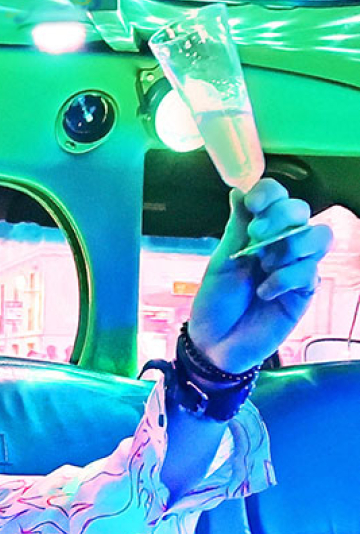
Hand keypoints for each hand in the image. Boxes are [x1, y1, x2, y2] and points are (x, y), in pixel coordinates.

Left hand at [187, 179, 332, 373]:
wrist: (215, 344)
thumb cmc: (216, 302)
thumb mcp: (222, 261)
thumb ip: (236, 227)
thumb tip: (238, 190)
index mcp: (260, 232)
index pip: (278, 198)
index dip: (270, 194)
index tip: (253, 204)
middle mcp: (282, 245)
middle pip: (301, 211)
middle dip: (280, 217)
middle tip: (256, 236)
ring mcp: (295, 268)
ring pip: (318, 237)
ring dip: (291, 244)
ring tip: (264, 264)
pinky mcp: (303, 293)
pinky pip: (308, 273)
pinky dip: (284, 278)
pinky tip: (264, 292)